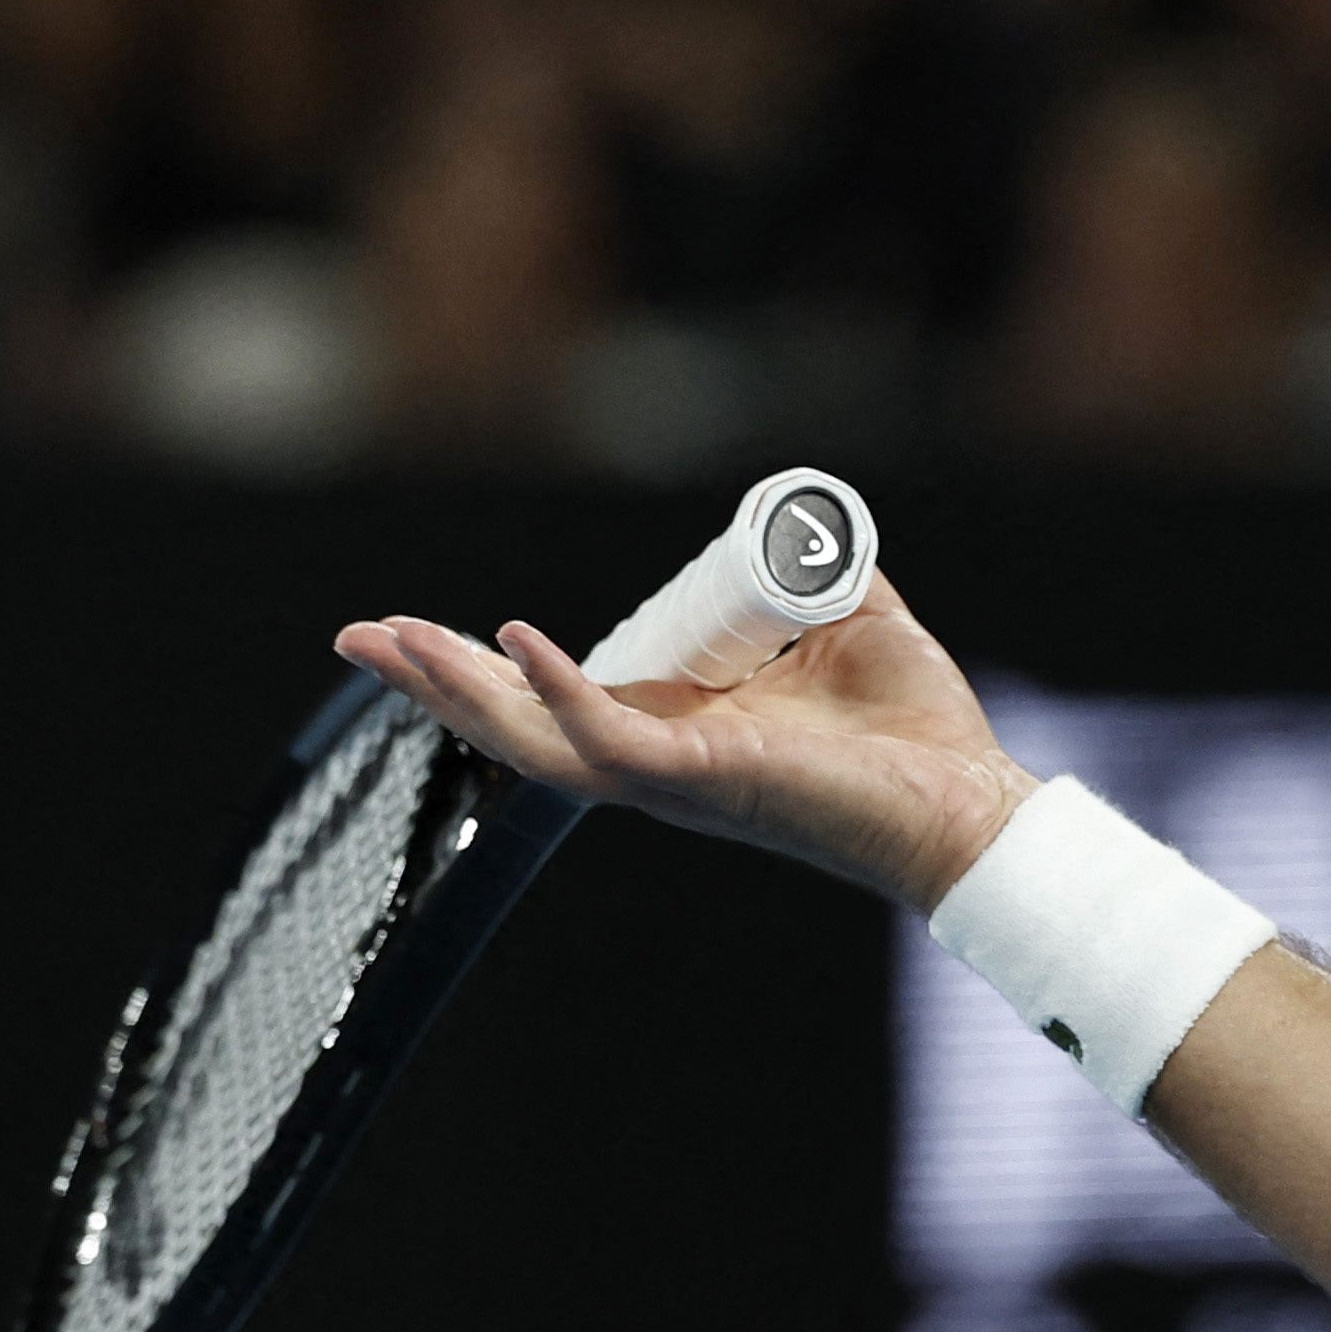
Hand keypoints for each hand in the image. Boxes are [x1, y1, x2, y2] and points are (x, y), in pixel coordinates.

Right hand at [334, 576, 1037, 911]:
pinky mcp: (704, 781)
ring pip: (535, 742)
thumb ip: (826, 581)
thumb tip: (811, 530)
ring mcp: (676, 777)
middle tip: (356, 637)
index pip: (561, 696)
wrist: (974, 801)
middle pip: (519, 723)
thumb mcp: (861, 626)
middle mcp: (664, 759)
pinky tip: (517, 641)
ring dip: (460, 692)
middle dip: (433, 681)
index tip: (422, 629)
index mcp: (685, 726)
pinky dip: (561, 691)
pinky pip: (608, 741)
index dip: (489, 668)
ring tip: (390, 643)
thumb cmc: (923, 736)